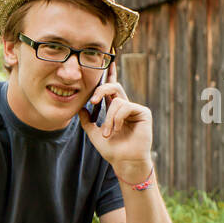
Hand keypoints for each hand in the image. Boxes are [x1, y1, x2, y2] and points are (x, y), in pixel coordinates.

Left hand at [77, 59, 153, 180]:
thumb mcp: (94, 134)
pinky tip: (117, 130)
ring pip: (116, 101)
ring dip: (108, 118)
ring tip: (109, 133)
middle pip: (113, 86)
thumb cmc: (112, 150)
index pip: (110, 88)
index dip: (109, 74)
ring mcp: (135, 108)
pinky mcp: (143, 112)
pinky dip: (117, 119)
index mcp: (115, 109)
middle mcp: (125, 106)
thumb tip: (80, 108)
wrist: (124, 162)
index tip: (109, 60)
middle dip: (101, 89)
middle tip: (93, 100)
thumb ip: (87, 120)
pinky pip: (125, 107)